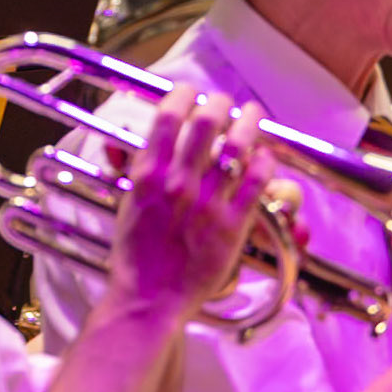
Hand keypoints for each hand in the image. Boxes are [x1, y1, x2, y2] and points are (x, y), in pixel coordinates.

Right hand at [104, 84, 273, 318]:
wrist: (148, 299)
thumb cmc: (135, 257)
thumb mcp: (126, 204)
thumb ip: (135, 171)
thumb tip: (131, 142)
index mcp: (149, 175)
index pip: (168, 117)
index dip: (183, 96)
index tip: (190, 92)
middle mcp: (179, 182)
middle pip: (207, 122)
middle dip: (219, 104)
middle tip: (224, 102)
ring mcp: (208, 202)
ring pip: (236, 146)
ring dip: (248, 123)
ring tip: (253, 114)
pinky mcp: (232, 223)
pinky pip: (256, 181)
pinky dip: (263, 161)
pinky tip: (265, 155)